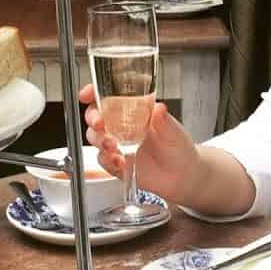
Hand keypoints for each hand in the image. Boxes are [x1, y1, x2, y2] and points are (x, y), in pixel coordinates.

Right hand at [79, 84, 199, 203]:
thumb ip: (164, 121)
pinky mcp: (117, 163)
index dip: (93, 94)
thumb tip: (159, 108)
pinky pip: (103, 160)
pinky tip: (119, 161)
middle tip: (99, 123)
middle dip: (93, 118)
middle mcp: (121, 126)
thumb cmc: (177, 146)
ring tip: (112, 145)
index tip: (88, 94)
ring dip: (99, 140)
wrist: (182, 175)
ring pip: (95, 138)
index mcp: (132, 110)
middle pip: (95, 117)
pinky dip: (107, 160)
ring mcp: (117, 145)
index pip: (107, 97)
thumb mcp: (174, 131)